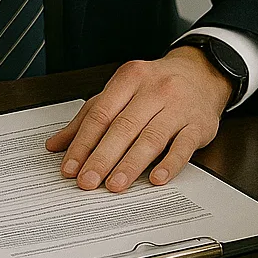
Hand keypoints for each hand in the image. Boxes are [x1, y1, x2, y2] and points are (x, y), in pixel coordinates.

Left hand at [45, 46, 231, 191]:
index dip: (83, 142)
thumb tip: (56, 145)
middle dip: (102, 157)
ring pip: (151, 137)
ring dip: (131, 164)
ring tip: (115, 185)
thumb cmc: (156, 86)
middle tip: (87, 181)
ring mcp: (179, 107)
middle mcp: (155, 89)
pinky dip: (170, 164)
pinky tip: (157, 178)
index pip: (101, 113)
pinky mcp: (199, 124)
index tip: (70, 168)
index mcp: (130, 78)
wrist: (202, 73)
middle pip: (124, 127)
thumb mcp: (121, 92)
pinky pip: (184, 146)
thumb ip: (89, 117)